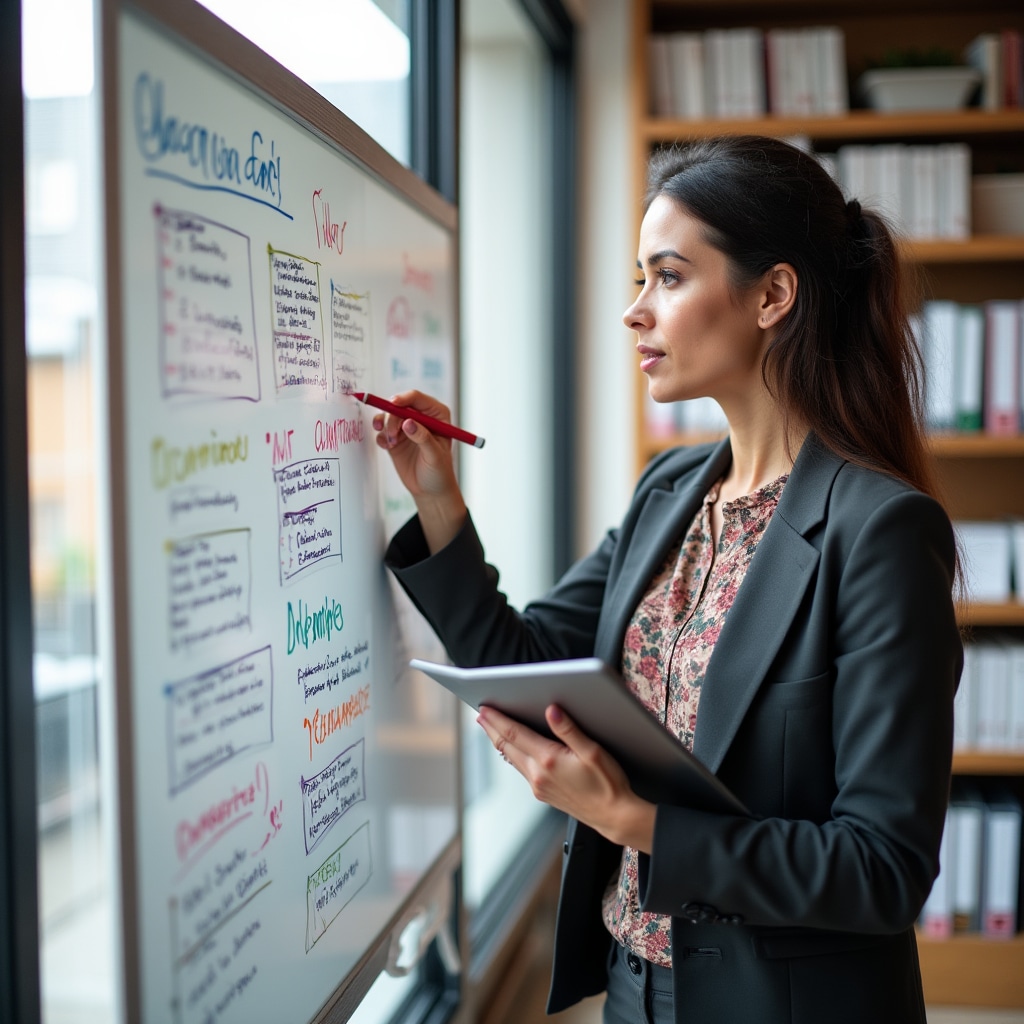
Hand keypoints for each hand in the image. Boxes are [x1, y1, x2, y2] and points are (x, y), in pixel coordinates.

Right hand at [370, 390, 466, 551]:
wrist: (430, 490)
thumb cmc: (439, 472)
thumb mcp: (434, 456)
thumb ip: (423, 438)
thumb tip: (408, 423)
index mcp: (437, 415)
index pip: (417, 399)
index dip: (403, 399)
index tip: (393, 405)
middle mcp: (420, 417)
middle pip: (399, 405)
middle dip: (391, 417)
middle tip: (392, 435)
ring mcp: (406, 426)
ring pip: (388, 416)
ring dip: (385, 427)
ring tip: (391, 444)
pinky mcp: (395, 437)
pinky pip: (382, 429)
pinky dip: (381, 436)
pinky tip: (388, 447)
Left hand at [476, 705, 656, 852]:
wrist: (613, 816)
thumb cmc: (607, 783)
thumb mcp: (592, 751)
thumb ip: (569, 730)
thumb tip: (551, 710)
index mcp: (548, 760)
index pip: (514, 734)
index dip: (497, 719)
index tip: (484, 708)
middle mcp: (538, 775)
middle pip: (506, 747)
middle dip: (492, 729)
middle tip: (480, 715)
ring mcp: (538, 786)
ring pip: (512, 759)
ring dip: (500, 742)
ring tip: (492, 728)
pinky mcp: (543, 794)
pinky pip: (521, 769)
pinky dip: (512, 755)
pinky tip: (513, 750)